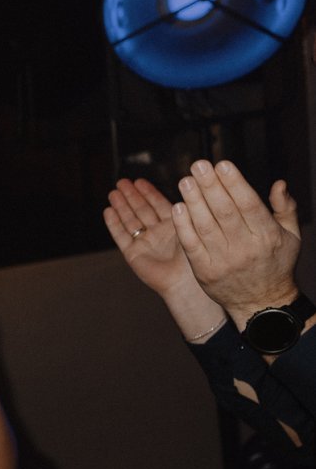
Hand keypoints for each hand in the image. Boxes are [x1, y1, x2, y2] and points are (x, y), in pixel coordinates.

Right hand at [103, 178, 198, 298]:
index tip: (139, 181)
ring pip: (130, 220)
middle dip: (131, 196)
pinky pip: (121, 236)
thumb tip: (185, 187)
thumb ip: (183, 209)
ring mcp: (144, 243)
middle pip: (141, 210)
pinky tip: (108, 211)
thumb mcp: (191, 226)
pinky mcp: (133, 254)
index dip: (148, 192)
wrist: (184, 280)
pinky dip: (114, 223)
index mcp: (173, 226)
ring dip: (121, 206)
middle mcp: (157, 233)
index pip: (158, 204)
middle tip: (122, 182)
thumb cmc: (194, 256)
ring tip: (113, 192)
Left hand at [172, 160, 300, 321]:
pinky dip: (184, 226)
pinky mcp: (205, 272)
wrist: (261, 303)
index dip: (234, 183)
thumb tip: (278, 183)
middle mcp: (246, 248)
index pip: (249, 204)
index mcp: (267, 236)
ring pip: (206, 226)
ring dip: (194, 202)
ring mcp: (224, 261)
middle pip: (225, 211)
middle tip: (197, 166)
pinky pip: (192, 246)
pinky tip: (178, 208)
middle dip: (210, 186)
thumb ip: (285, 208)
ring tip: (186, 182)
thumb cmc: (276, 265)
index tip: (222, 165)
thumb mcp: (291, 236)